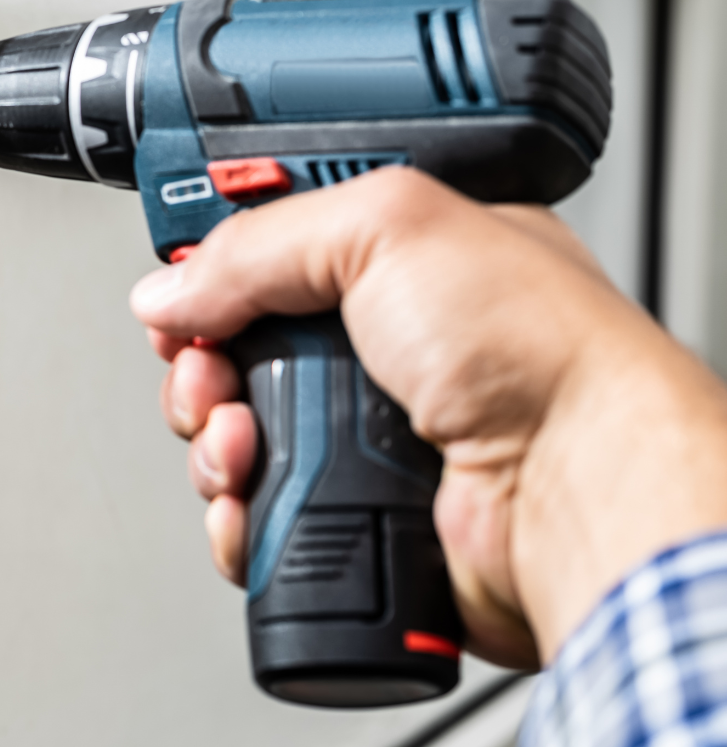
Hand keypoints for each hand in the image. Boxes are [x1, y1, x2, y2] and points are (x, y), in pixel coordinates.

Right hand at [129, 167, 726, 665]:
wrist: (574, 491)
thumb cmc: (543, 354)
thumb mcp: (389, 228)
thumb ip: (260, 243)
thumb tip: (172, 288)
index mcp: (406, 267)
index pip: (275, 256)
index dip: (218, 274)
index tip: (188, 294)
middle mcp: (387, 353)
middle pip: (236, 354)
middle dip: (202, 370)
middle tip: (212, 377)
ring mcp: (372, 441)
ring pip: (235, 442)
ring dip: (213, 446)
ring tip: (243, 445)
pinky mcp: (361, 517)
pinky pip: (257, 519)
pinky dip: (236, 517)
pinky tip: (253, 501)